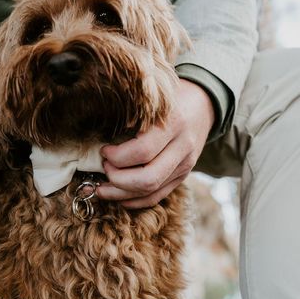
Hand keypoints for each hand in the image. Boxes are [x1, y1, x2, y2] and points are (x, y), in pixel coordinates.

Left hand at [97, 79, 214, 208]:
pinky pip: (157, 196)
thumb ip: (133, 114)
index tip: (103, 150)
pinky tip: (118, 196)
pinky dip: (134, 200)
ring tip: (102, 187)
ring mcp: (185, 166)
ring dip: (121, 194)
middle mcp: (183, 147)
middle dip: (118, 179)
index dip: (117, 157)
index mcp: (174, 123)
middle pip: (148, 178)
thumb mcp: (154, 98)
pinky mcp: (182, 177)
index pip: (142, 151)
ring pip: (151, 191)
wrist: (203, 104)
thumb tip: (96, 132)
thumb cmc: (169, 98)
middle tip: (104, 168)